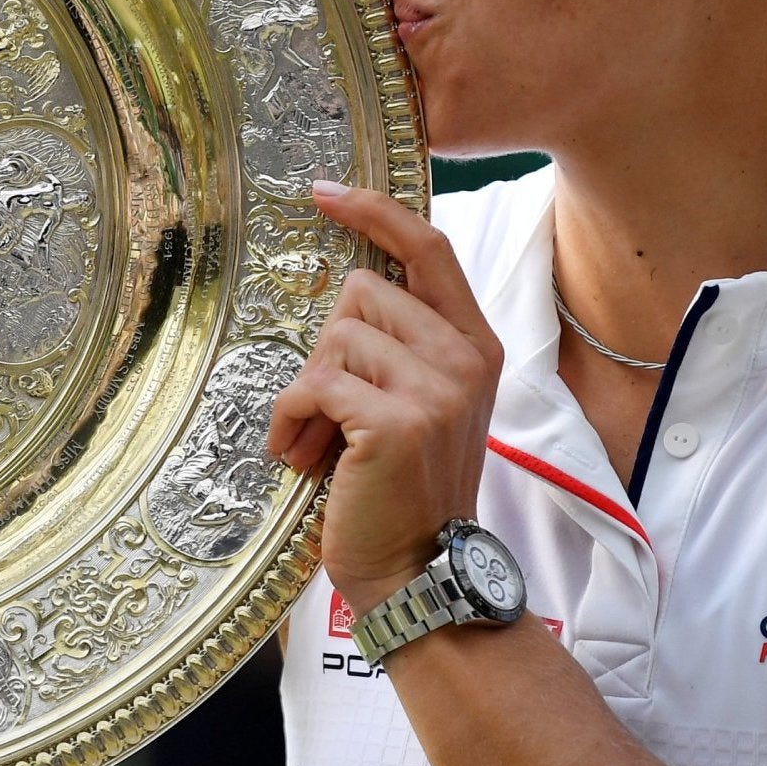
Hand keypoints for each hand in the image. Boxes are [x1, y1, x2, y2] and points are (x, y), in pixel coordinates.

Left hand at [266, 181, 503, 612]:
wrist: (417, 573)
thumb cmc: (400, 491)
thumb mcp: (418, 406)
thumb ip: (400, 346)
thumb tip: (343, 296)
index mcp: (474, 347)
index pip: (429, 248)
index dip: (375, 211)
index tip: (325, 192)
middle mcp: (465, 359)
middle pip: (362, 292)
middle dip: (326, 352)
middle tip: (328, 414)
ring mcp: (437, 388)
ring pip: (334, 339)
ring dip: (306, 394)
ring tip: (316, 445)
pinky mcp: (398, 420)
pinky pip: (314, 385)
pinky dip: (292, 420)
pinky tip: (301, 458)